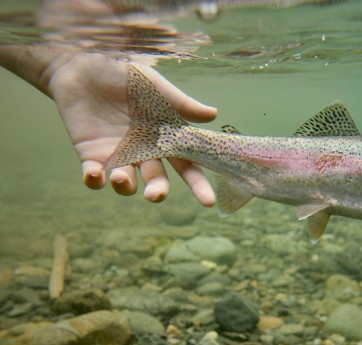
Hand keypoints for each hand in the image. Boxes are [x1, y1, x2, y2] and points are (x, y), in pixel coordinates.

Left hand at [47, 51, 217, 204]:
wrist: (83, 62)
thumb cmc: (125, 74)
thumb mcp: (156, 86)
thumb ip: (181, 103)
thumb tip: (213, 114)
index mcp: (164, 138)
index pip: (186, 165)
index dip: (197, 184)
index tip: (208, 201)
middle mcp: (143, 151)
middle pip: (156, 180)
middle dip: (158, 191)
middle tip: (154, 195)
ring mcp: (117, 155)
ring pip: (126, 183)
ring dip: (125, 186)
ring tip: (119, 176)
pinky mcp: (91, 154)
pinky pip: (94, 176)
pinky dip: (94, 181)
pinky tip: (94, 175)